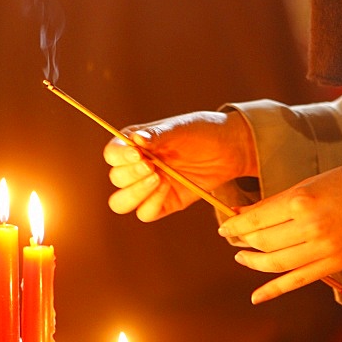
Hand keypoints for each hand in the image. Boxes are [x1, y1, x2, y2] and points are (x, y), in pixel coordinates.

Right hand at [103, 110, 256, 221]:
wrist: (229, 148)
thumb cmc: (202, 131)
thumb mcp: (180, 128)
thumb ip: (158, 135)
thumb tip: (135, 139)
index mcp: (135, 144)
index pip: (112, 153)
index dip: (119, 156)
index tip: (137, 154)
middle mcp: (138, 167)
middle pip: (116, 179)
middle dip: (131, 174)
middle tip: (153, 166)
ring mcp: (149, 187)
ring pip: (121, 202)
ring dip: (135, 193)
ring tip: (159, 179)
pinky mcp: (164, 204)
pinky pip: (145, 213)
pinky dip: (151, 204)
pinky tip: (168, 189)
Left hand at [217, 166, 341, 301]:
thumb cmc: (341, 184)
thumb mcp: (305, 185)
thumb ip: (275, 203)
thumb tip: (243, 214)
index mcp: (300, 200)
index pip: (257, 218)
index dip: (236, 225)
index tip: (225, 227)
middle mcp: (309, 226)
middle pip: (263, 241)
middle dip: (243, 241)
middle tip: (233, 240)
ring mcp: (322, 249)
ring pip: (276, 263)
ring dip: (253, 262)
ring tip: (242, 257)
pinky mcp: (333, 265)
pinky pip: (297, 281)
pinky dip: (274, 290)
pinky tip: (256, 297)